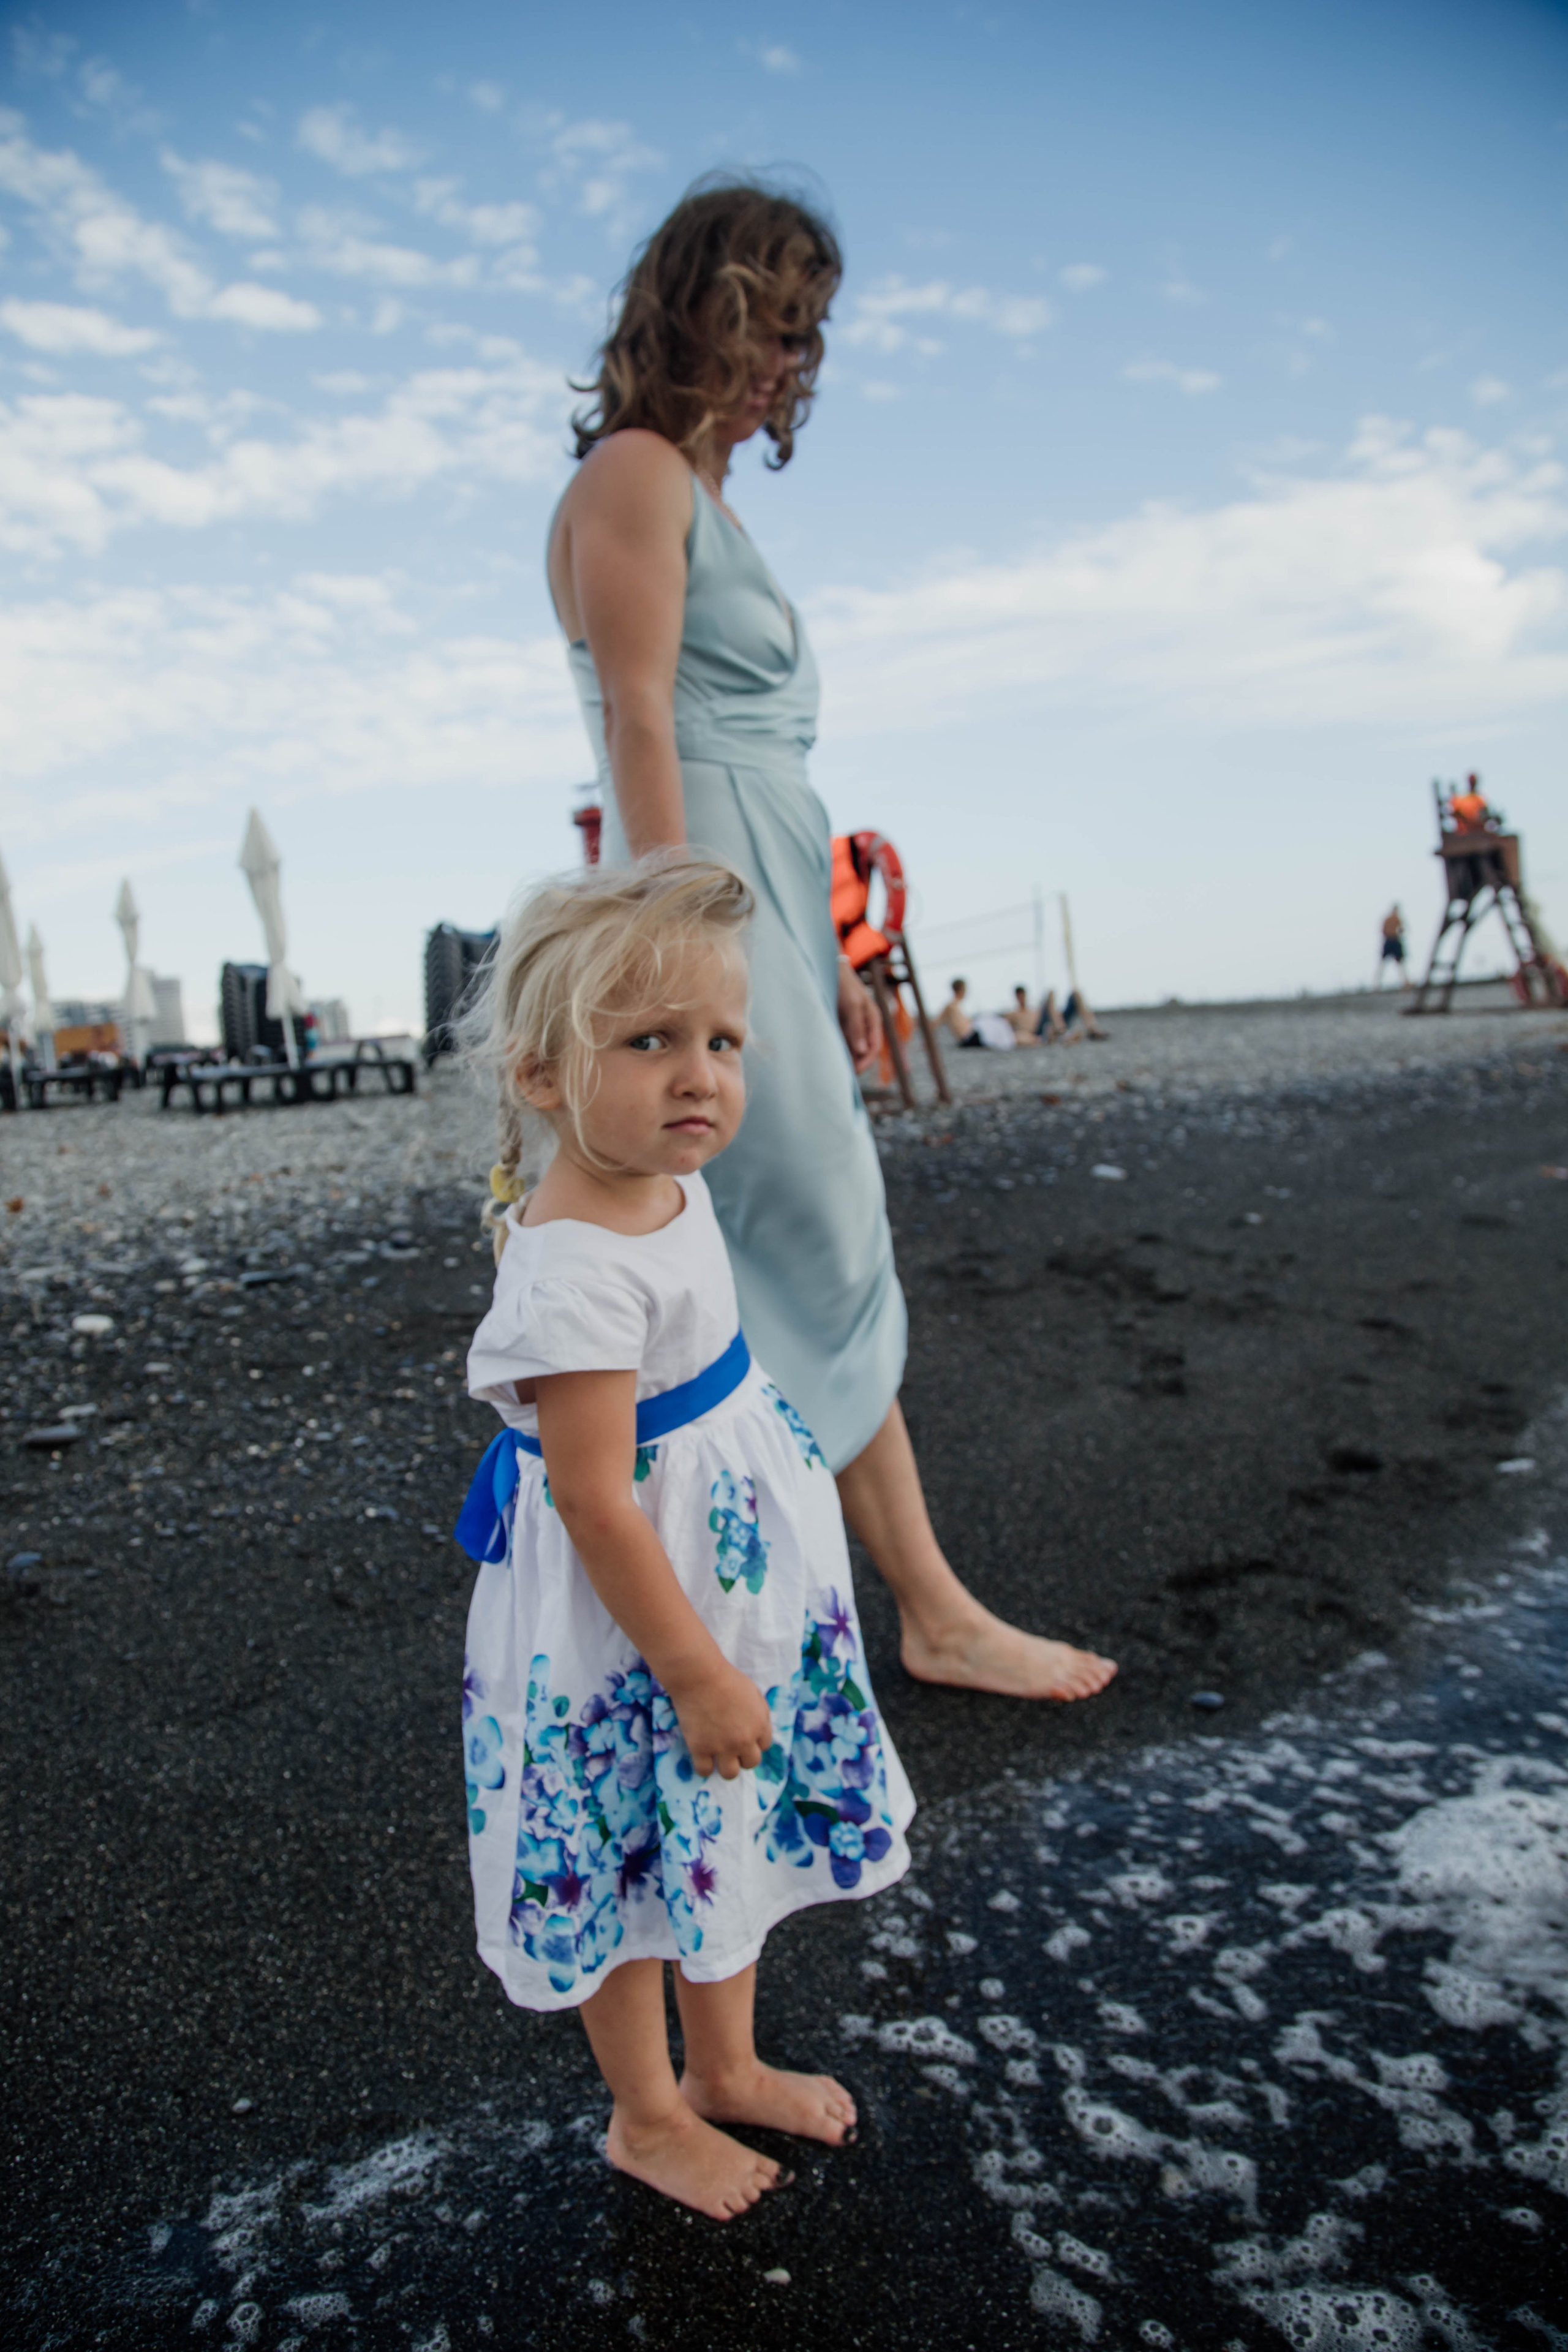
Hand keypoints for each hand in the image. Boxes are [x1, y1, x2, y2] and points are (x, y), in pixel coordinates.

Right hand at [669, 1660, 773, 1780]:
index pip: (763, 1746)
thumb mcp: (753, 1693)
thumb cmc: (726, 1678)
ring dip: (726, 1766)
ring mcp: (722, 1747)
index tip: (742, 1735)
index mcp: (760, 1725)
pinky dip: (703, 1767)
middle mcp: (744, 1740)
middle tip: (730, 1746)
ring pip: (730, 1774)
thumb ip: (760, 1713)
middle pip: (751, 1763)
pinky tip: (701, 1755)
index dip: (753, 1741)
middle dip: (742, 1756)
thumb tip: (759, 1731)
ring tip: (717, 1755)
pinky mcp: (701, 1749)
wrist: (700, 1675)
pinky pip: (704, 1771)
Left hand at [837, 959, 882, 1073]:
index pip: (873, 1047)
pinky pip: (841, 1041)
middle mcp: (864, 1024)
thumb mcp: (852, 1004)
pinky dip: (837, 1049)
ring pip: (851, 1047)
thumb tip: (861, 1051)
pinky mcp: (840, 1023)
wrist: (827, 966)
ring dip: (845, 1058)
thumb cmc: (843, 983)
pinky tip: (827, 1055)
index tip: (853, 1073)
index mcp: (873, 1019)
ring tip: (832, 1069)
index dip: (865, 1062)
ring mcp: (852, 1024)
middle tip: (840, 1076)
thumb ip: (856, 1027)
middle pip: (863, 1050)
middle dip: (855, 1063)